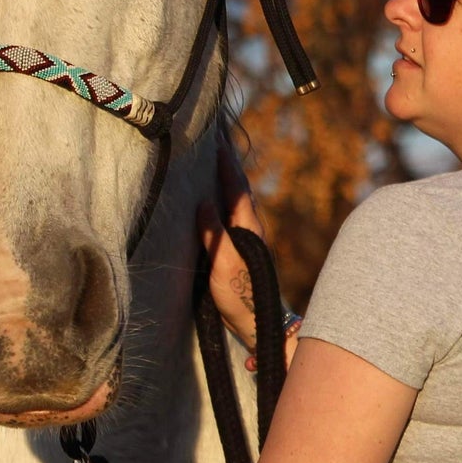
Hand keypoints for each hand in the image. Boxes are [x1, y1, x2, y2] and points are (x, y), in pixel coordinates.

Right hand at [196, 136, 270, 350]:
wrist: (257, 323)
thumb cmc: (240, 296)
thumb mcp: (223, 265)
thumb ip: (215, 234)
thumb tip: (204, 202)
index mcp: (247, 226)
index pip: (235, 186)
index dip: (224, 163)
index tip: (214, 140)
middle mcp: (249, 226)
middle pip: (238, 187)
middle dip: (226, 163)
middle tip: (214, 140)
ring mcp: (246, 236)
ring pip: (236, 198)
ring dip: (225, 177)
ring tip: (213, 159)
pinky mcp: (240, 246)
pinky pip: (231, 211)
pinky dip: (223, 195)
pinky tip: (214, 196)